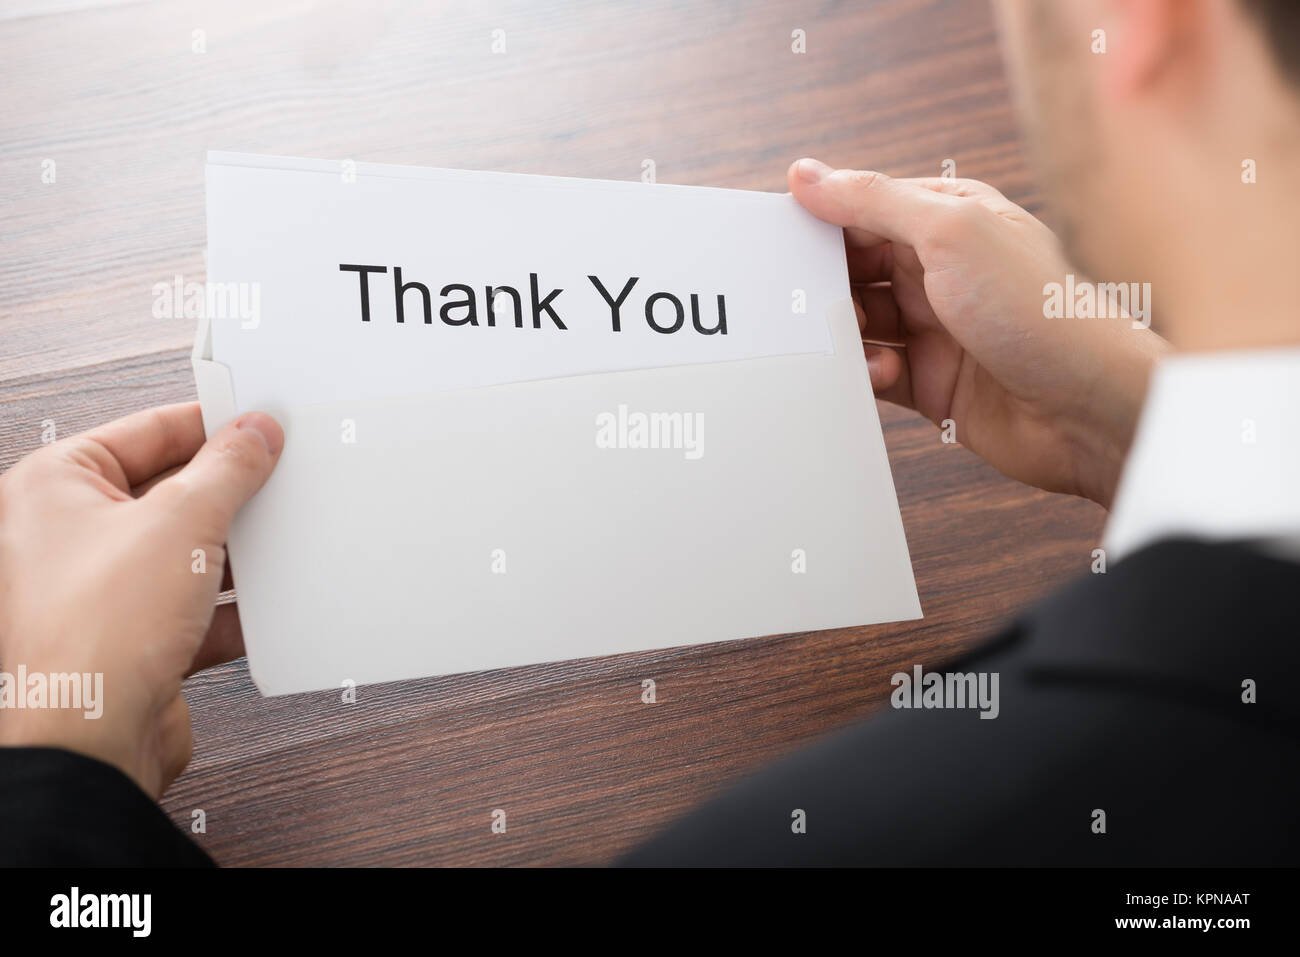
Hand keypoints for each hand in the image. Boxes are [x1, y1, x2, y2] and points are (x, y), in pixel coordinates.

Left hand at [0, 403, 282, 797]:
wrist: (91, 738)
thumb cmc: (97, 633)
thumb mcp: (183, 522)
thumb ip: (228, 469)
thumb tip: (253, 434)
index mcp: (55, 486)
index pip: (148, 431)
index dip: (211, 424)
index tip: (260, 425)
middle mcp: (66, 534)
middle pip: (168, 491)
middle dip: (226, 495)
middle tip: (274, 482)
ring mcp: (97, 589)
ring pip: (183, 551)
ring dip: (231, 554)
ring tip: (271, 546)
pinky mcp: (129, 637)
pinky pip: (190, 605)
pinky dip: (227, 606)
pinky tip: (261, 605)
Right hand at [789, 158, 1167, 507]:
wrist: (1089, 408)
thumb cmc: (1040, 311)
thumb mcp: (950, 232)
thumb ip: (873, 201)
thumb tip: (807, 174)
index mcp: (949, 217)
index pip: (864, 207)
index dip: (819, 221)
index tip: (777, 238)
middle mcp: (940, 269)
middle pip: (853, 266)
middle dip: (824, 282)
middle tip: (799, 297)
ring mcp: (935, 327)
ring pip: (858, 321)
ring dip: (843, 331)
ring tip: (846, 339)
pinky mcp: (930, 382)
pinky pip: (872, 371)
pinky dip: (863, 372)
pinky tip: (880, 373)